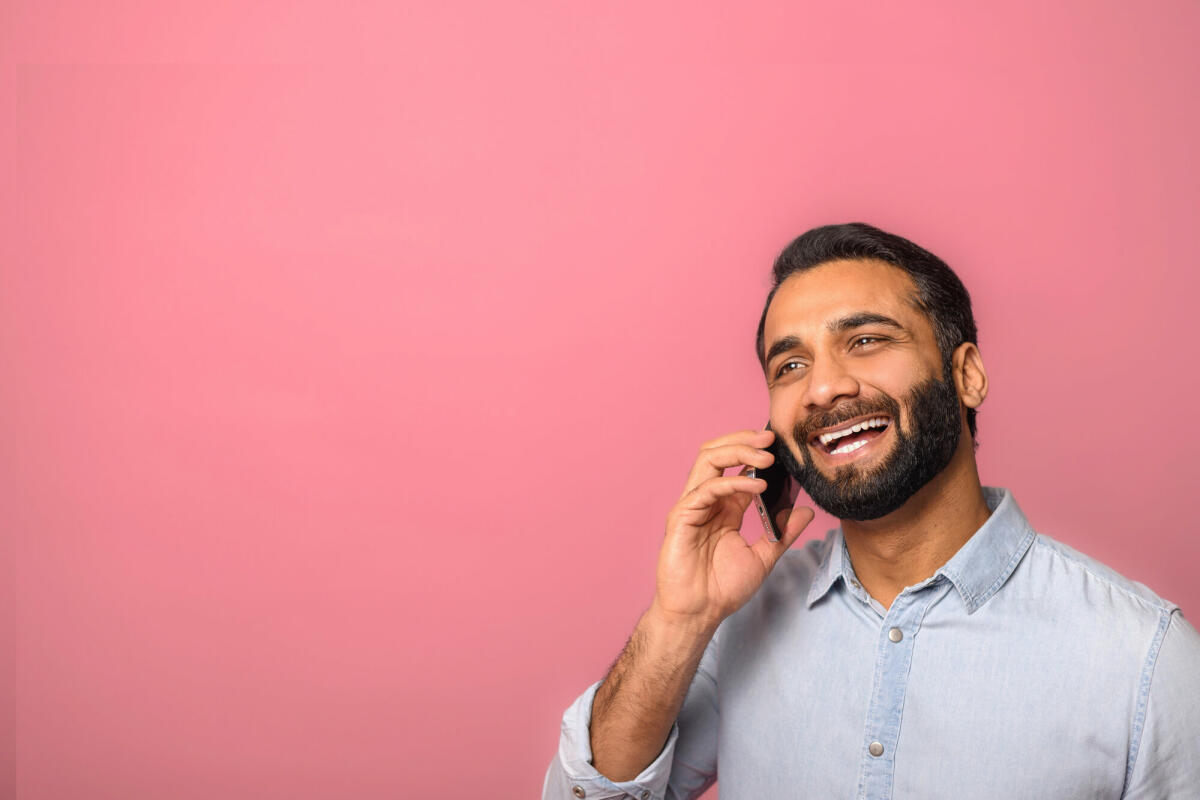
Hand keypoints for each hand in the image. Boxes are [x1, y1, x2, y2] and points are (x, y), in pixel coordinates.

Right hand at [653, 428, 813, 627]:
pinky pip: (707, 489)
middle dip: (745, 440)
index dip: (756, 451)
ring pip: (708, 460)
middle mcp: (706, 500)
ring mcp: (692, 506)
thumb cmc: (721, 589)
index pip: (736, 465)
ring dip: (738, 451)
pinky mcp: (682, 516)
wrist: (699, 614)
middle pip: (718, 452)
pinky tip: (757, 486)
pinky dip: (733, 481)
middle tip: (772, 437)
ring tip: (766, 455)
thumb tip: (806, 511)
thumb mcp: (763, 557)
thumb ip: (783, 533)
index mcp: (724, 506)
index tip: (782, 445)